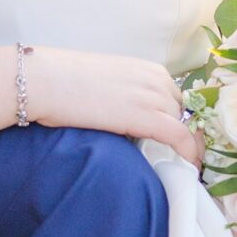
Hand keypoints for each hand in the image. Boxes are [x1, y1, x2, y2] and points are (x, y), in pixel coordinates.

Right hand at [25, 48, 203, 169]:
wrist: (45, 80)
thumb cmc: (63, 81)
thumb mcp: (106, 81)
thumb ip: (127, 94)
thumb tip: (128, 116)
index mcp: (148, 69)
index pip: (177, 98)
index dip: (181, 120)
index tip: (181, 138)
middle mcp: (156, 79)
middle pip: (184, 112)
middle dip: (185, 132)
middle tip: (183, 155)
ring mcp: (153, 96)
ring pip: (185, 125)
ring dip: (189, 145)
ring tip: (186, 165)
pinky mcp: (146, 116)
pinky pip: (180, 137)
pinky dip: (190, 153)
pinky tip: (191, 167)